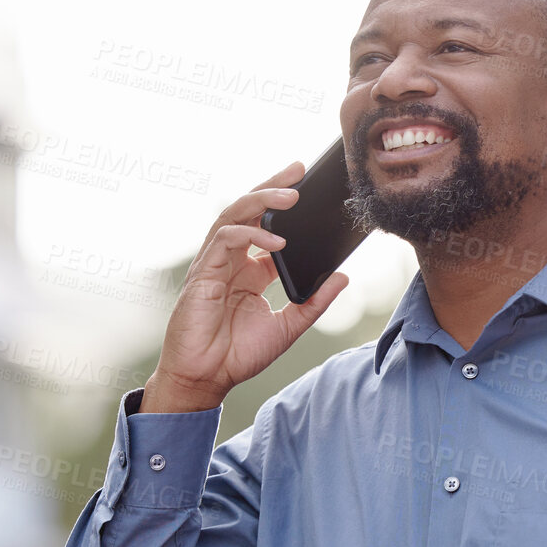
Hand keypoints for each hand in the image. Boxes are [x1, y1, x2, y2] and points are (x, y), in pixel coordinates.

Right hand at [142, 161, 349, 412]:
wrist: (206, 378)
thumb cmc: (238, 355)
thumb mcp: (289, 327)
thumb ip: (315, 302)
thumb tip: (343, 277)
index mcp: (250, 271)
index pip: (268, 227)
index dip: (286, 207)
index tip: (310, 188)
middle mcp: (232, 261)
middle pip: (249, 211)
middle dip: (273, 187)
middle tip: (298, 168)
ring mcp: (215, 264)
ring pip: (234, 216)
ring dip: (262, 201)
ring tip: (291, 195)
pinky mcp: (203, 273)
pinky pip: (226, 240)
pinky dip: (251, 236)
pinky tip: (277, 242)